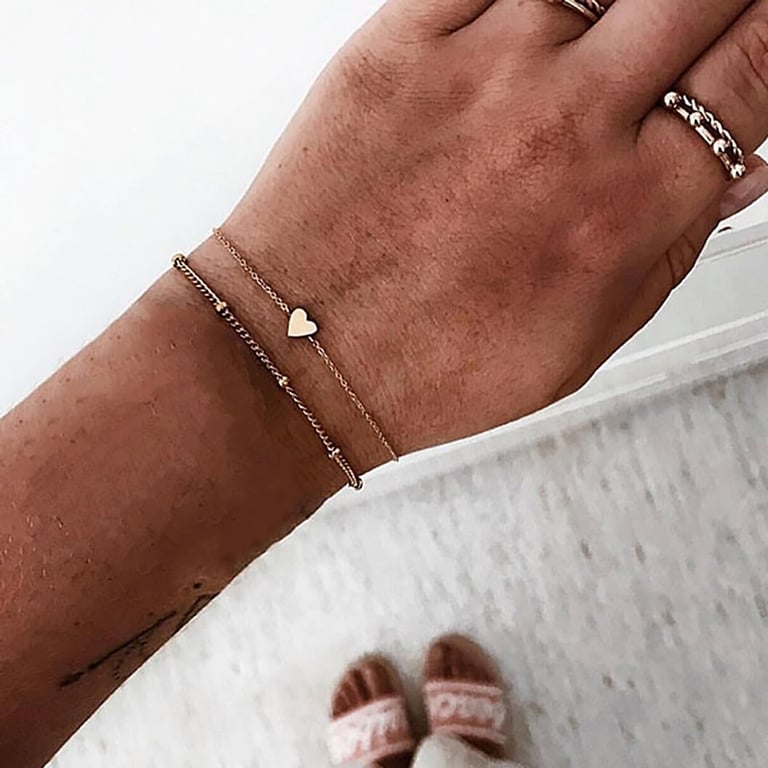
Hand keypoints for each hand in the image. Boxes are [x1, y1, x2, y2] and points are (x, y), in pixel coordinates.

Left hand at [222, 0, 767, 464]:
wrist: (305, 350)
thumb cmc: (426, 363)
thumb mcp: (579, 338)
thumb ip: (667, 247)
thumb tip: (736, 172)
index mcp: (623, 210)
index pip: (754, 72)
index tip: (752, 36)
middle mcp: (565, 128)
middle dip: (708, 5)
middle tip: (682, 29)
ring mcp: (483, 73)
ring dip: (615, 7)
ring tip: (591, 52)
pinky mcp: (402, 45)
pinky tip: (528, 27)